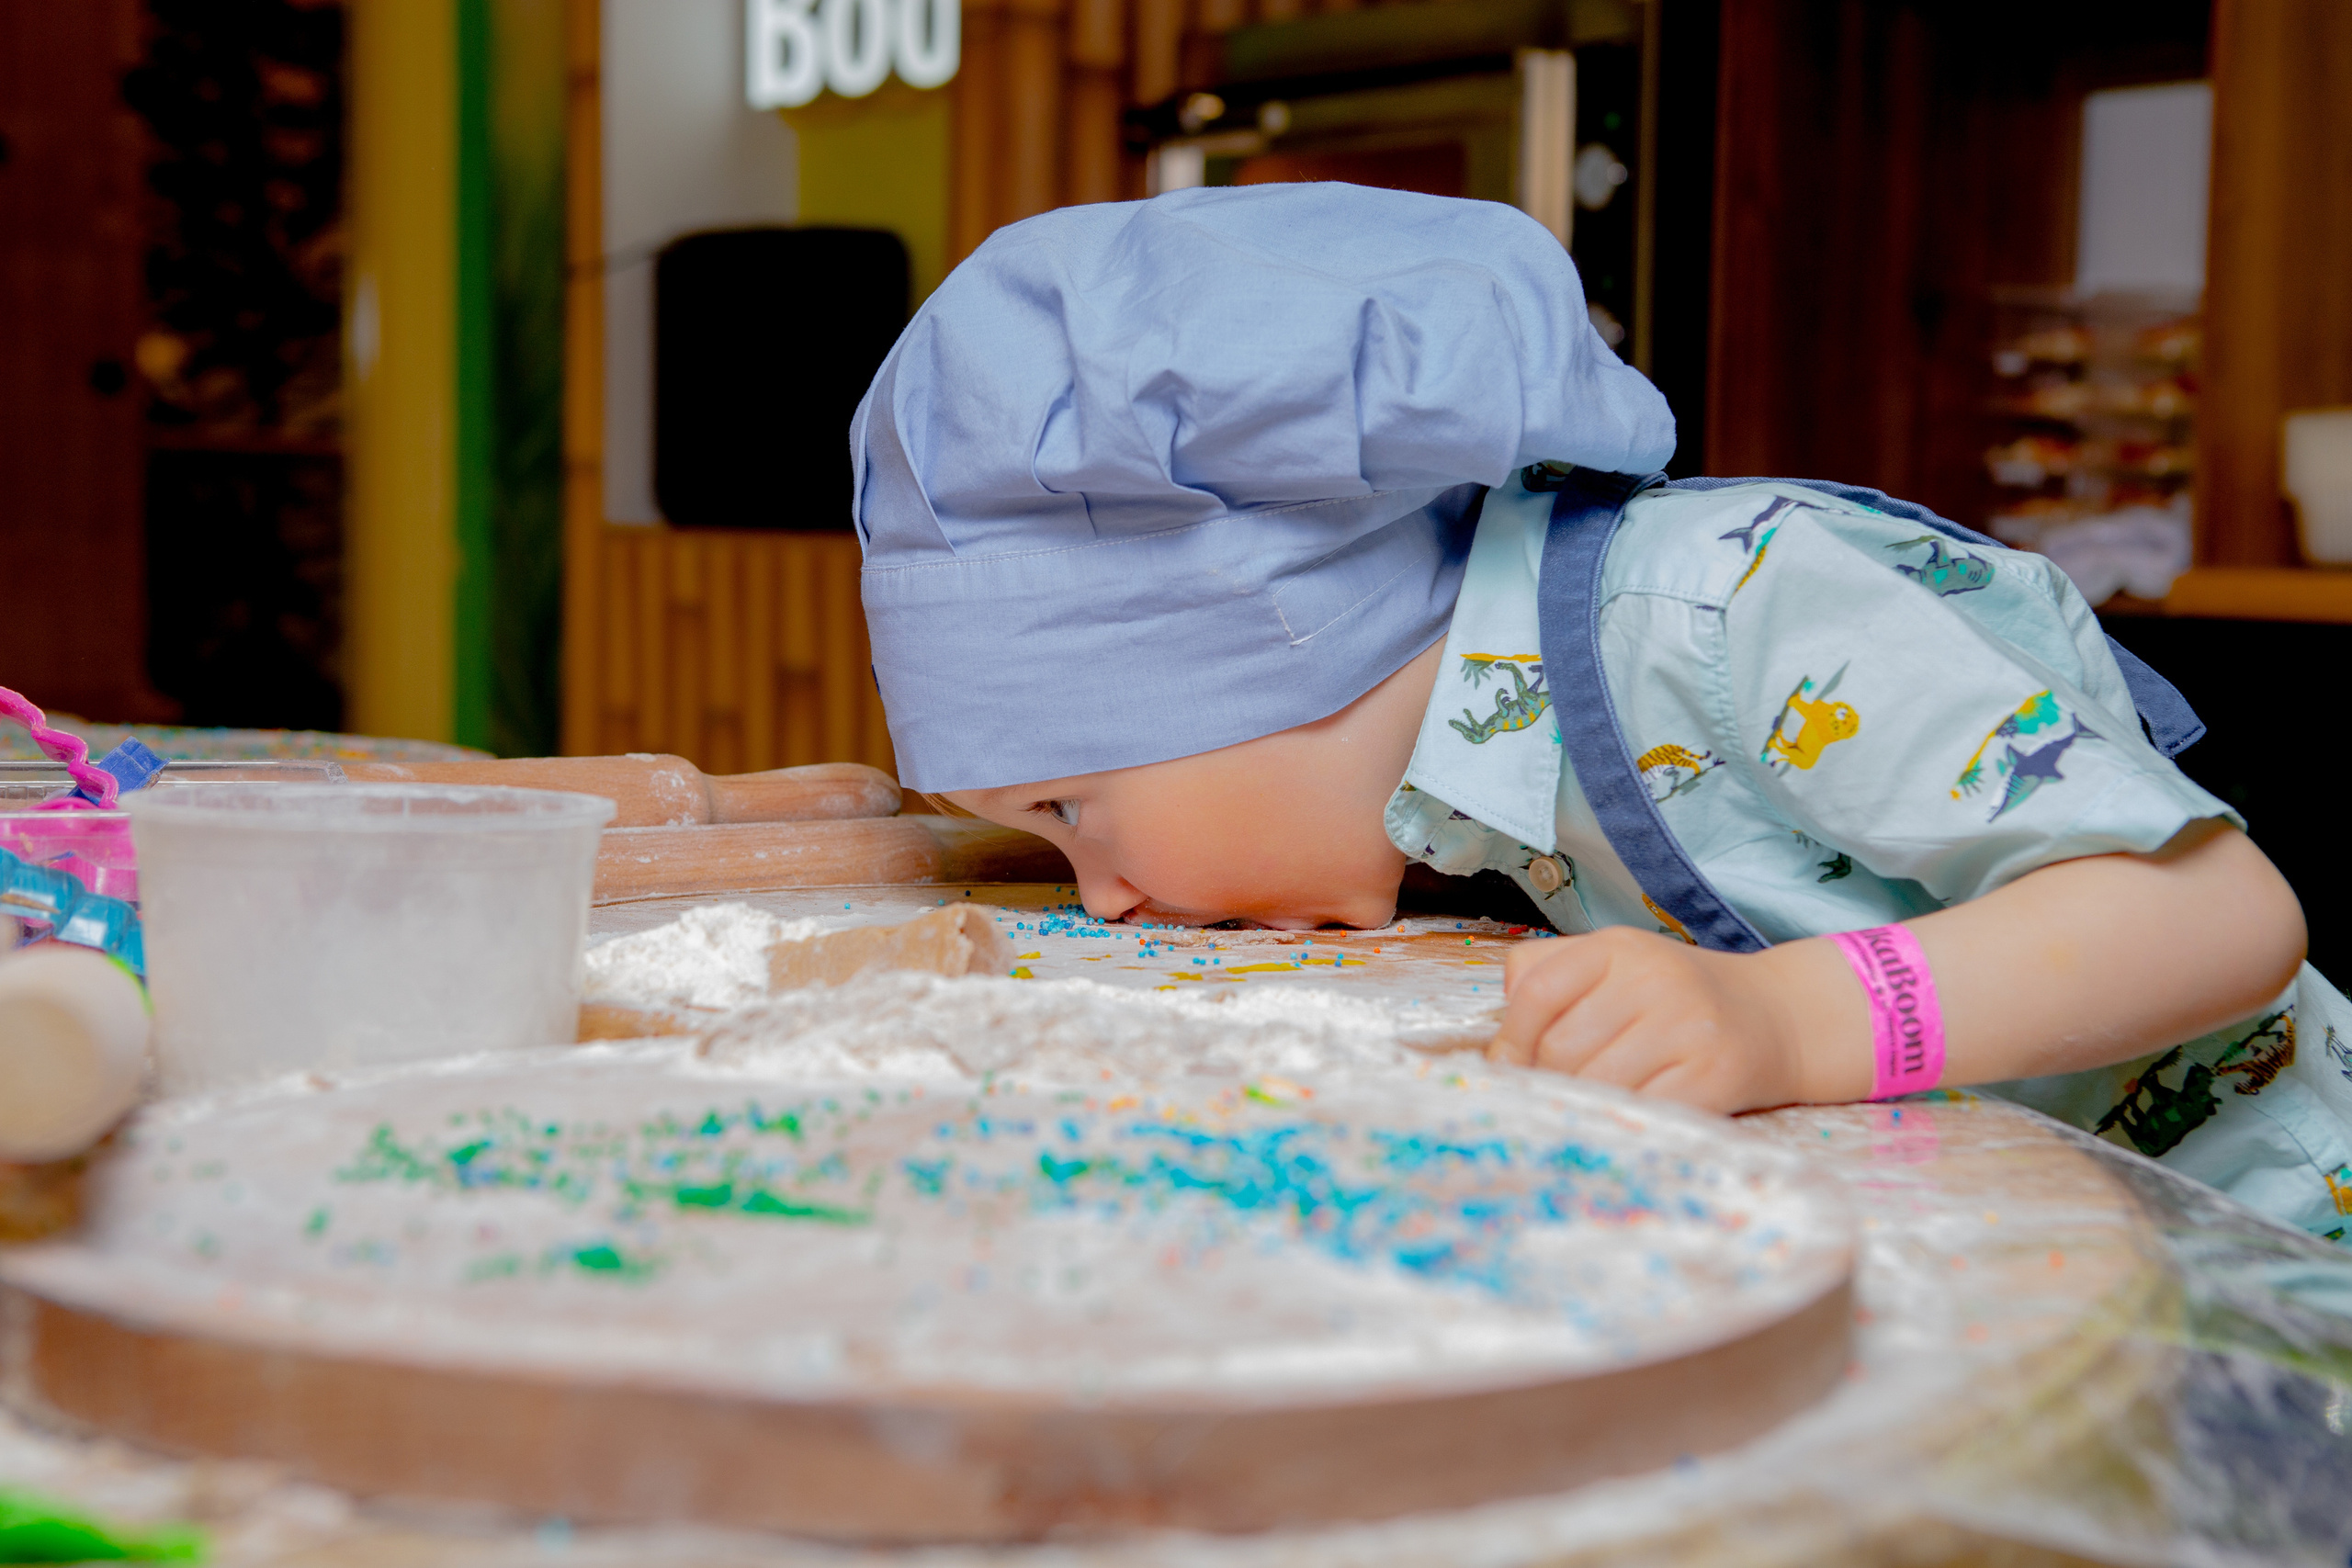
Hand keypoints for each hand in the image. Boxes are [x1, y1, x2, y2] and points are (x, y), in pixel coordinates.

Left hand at [1489, 928, 1867, 1113]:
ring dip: (1581, 1105)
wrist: (1777, 1016)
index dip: (1510, 1038)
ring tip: (1590, 1104)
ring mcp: (1688, 1027)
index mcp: (1619, 948)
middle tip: (1554, 1092)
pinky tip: (1625, 1115)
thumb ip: (1547, 976)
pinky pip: (1640, 1112)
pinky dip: (1622, 1121)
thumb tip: (1497, 1035)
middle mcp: (1654, 980)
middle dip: (1546, 1080)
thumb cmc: (1674, 997)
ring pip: (1596, 1086)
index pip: (1537, 990)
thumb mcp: (1614, 965)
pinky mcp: (1715, 1076)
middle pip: (1562, 1048)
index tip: (1506, 1067)